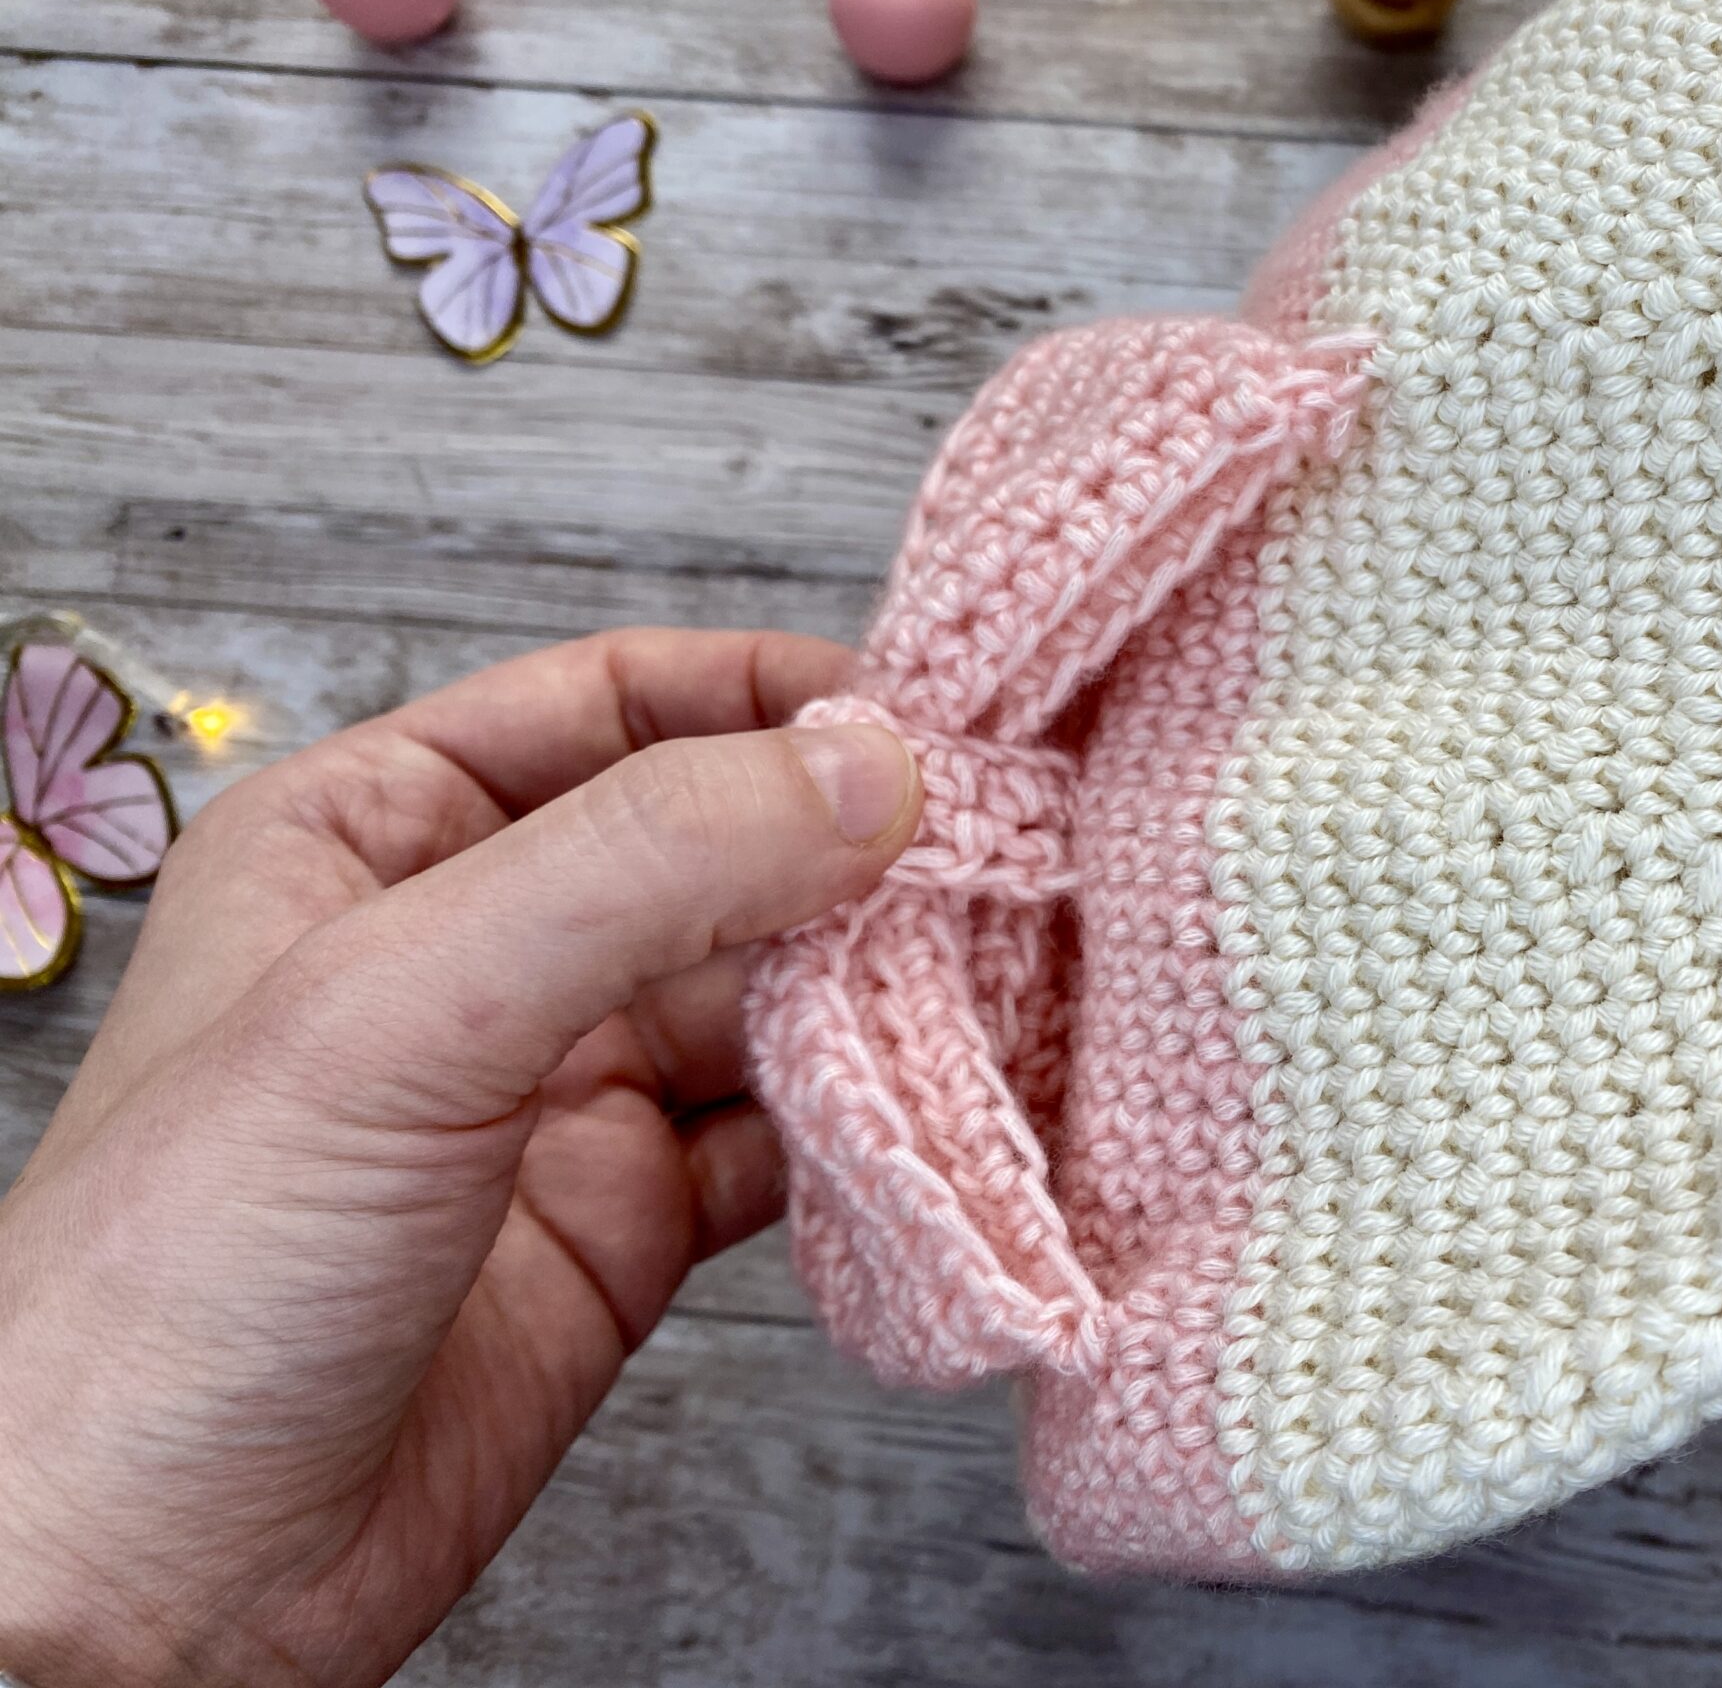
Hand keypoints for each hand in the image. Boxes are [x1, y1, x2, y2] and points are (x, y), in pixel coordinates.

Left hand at [0, 630, 917, 1686]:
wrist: (144, 1599)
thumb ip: (644, 863)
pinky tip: (935, 1105)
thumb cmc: (169, 1286)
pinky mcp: (625, 1228)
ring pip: (766, 996)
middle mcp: (478, 951)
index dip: (767, 696)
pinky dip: (871, 1123)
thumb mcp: (400, 1006)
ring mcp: (556, 1094)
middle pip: (714, 847)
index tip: (921, 712)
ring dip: (880, 987)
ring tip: (1006, 970)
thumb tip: (865, 768)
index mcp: (374, 839)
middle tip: (1005, 848)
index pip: (609, 706)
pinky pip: (784, 1139)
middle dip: (852, 847)